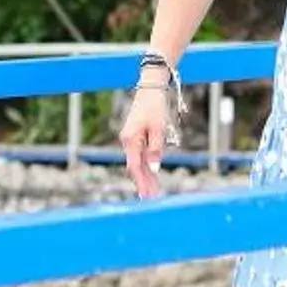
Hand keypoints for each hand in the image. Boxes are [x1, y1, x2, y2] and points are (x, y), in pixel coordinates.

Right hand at [121, 83, 175, 198]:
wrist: (151, 88)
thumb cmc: (155, 106)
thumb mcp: (158, 128)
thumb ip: (156, 149)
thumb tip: (154, 169)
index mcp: (130, 140)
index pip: (135, 166)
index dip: (141, 182)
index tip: (147, 195)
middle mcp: (128, 141)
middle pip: (136, 167)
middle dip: (144, 183)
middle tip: (151, 199)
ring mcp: (132, 139)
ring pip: (139, 163)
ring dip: (146, 177)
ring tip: (154, 192)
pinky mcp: (138, 137)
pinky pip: (142, 155)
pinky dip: (148, 166)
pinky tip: (153, 177)